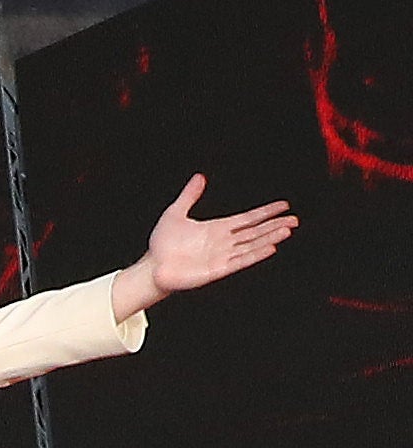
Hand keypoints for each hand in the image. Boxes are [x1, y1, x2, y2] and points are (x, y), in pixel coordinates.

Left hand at [137, 172, 299, 299]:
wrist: (151, 267)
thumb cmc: (162, 244)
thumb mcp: (175, 213)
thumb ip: (189, 195)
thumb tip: (199, 177)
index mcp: (217, 229)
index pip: (248, 219)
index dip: (265, 212)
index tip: (283, 205)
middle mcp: (224, 242)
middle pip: (255, 232)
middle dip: (275, 225)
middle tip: (295, 220)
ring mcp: (222, 256)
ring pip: (251, 245)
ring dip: (269, 238)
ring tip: (287, 230)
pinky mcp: (217, 270)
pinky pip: (240, 261)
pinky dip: (255, 255)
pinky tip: (270, 248)